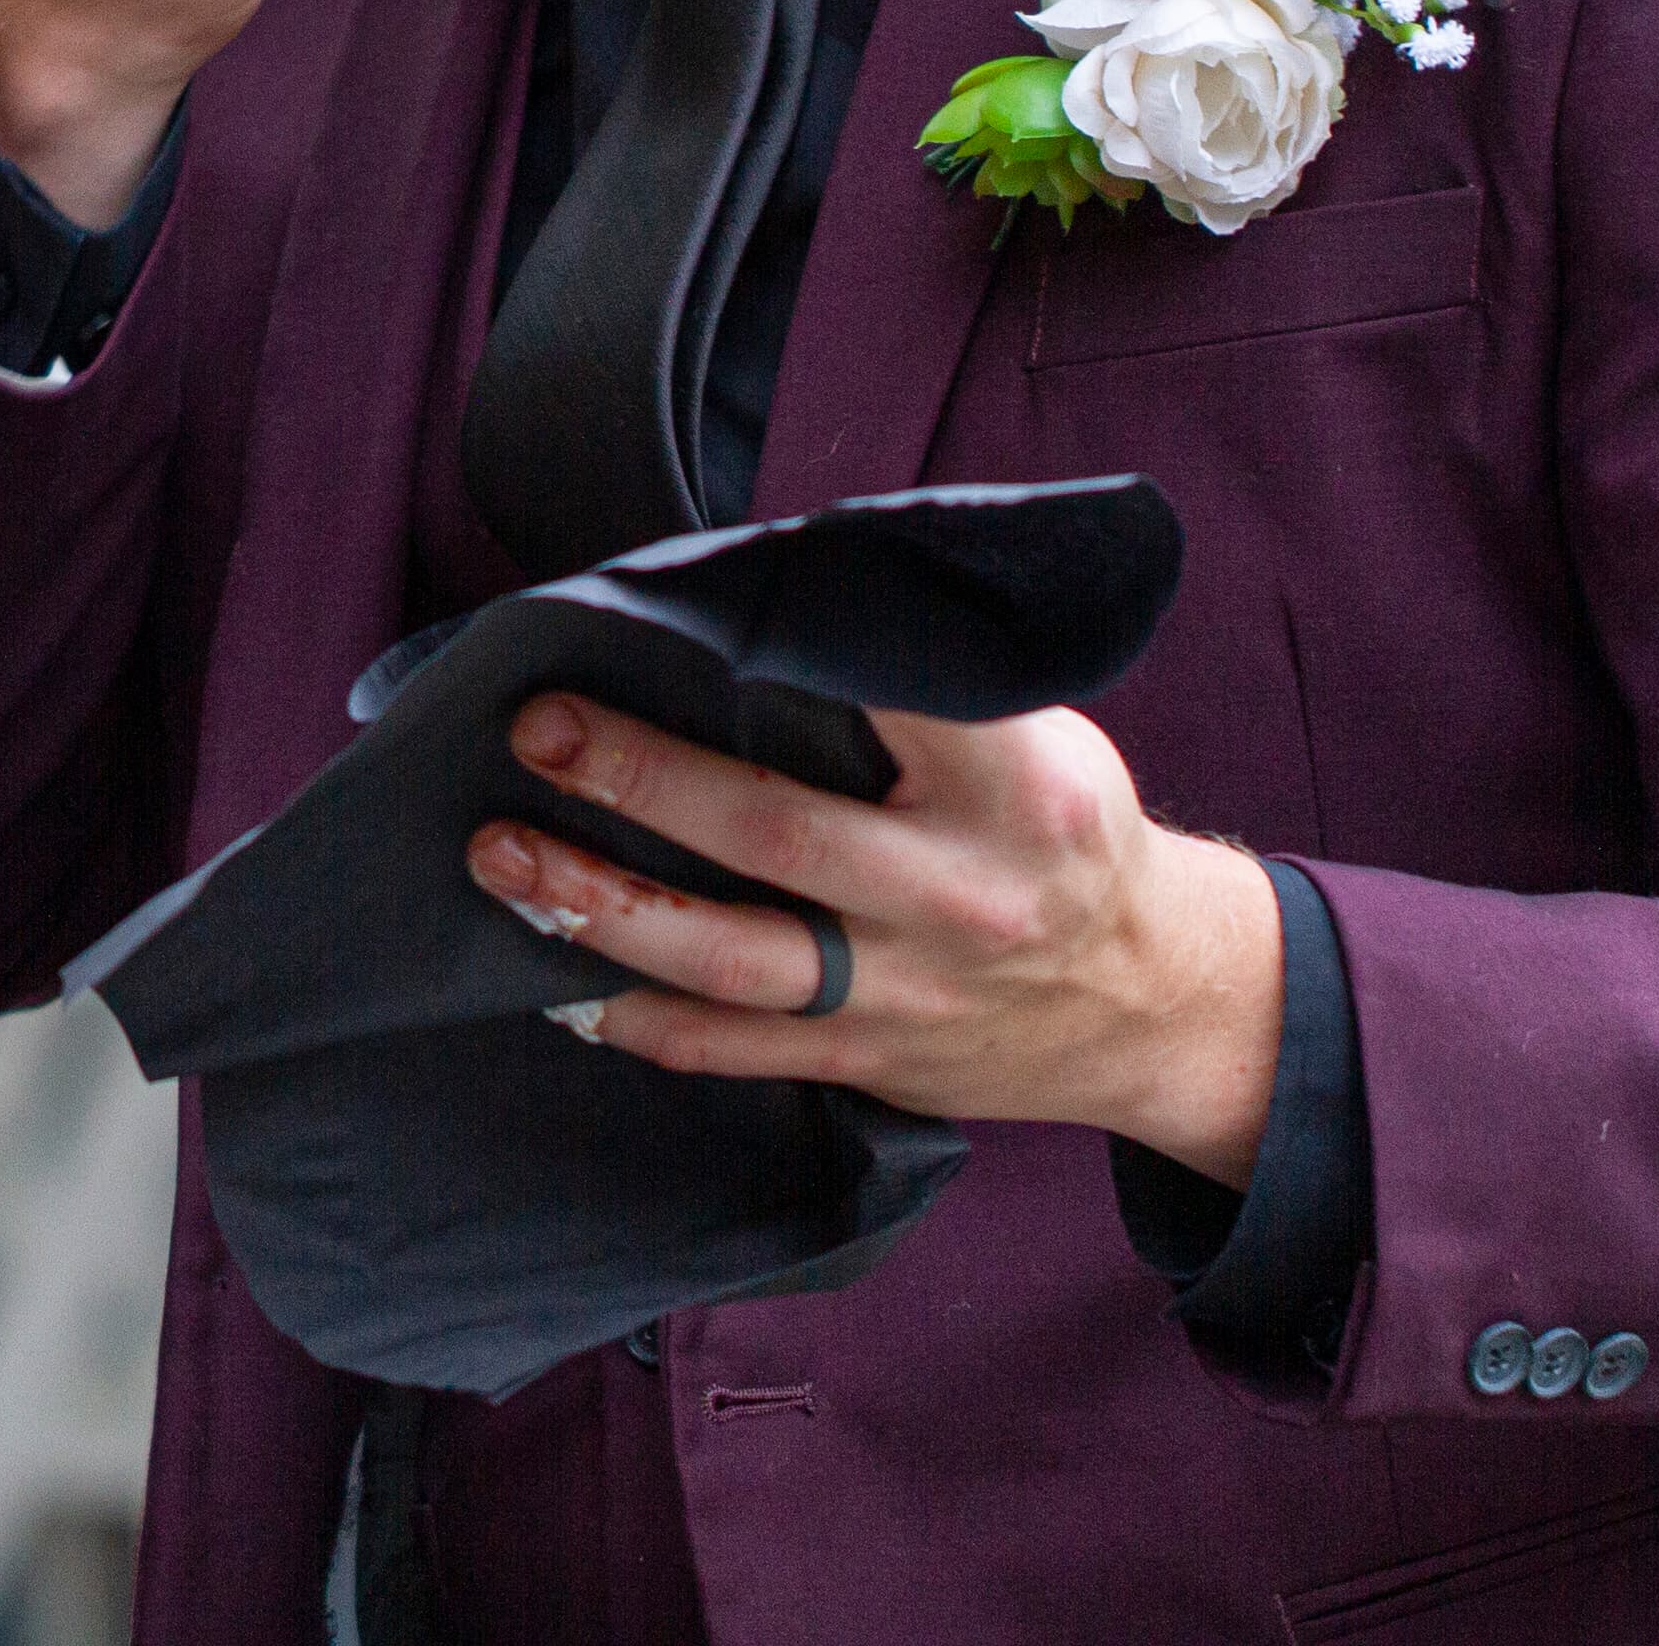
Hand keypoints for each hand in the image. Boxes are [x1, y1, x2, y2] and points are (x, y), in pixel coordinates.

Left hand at [461, 692, 1288, 1184]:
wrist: (1155, 1000)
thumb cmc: (1062, 829)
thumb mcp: (1037, 731)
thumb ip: (921, 683)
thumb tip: (761, 598)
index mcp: (1014, 784)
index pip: (884, 699)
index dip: (773, 654)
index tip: (665, 616)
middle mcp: (960, 892)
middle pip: (773, 831)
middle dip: (638, 777)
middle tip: (536, 728)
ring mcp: (911, 990)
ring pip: (732, 957)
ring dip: (600, 907)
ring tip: (503, 856)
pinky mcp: (872, 1059)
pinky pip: (734, 1051)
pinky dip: (637, 1021)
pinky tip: (555, 979)